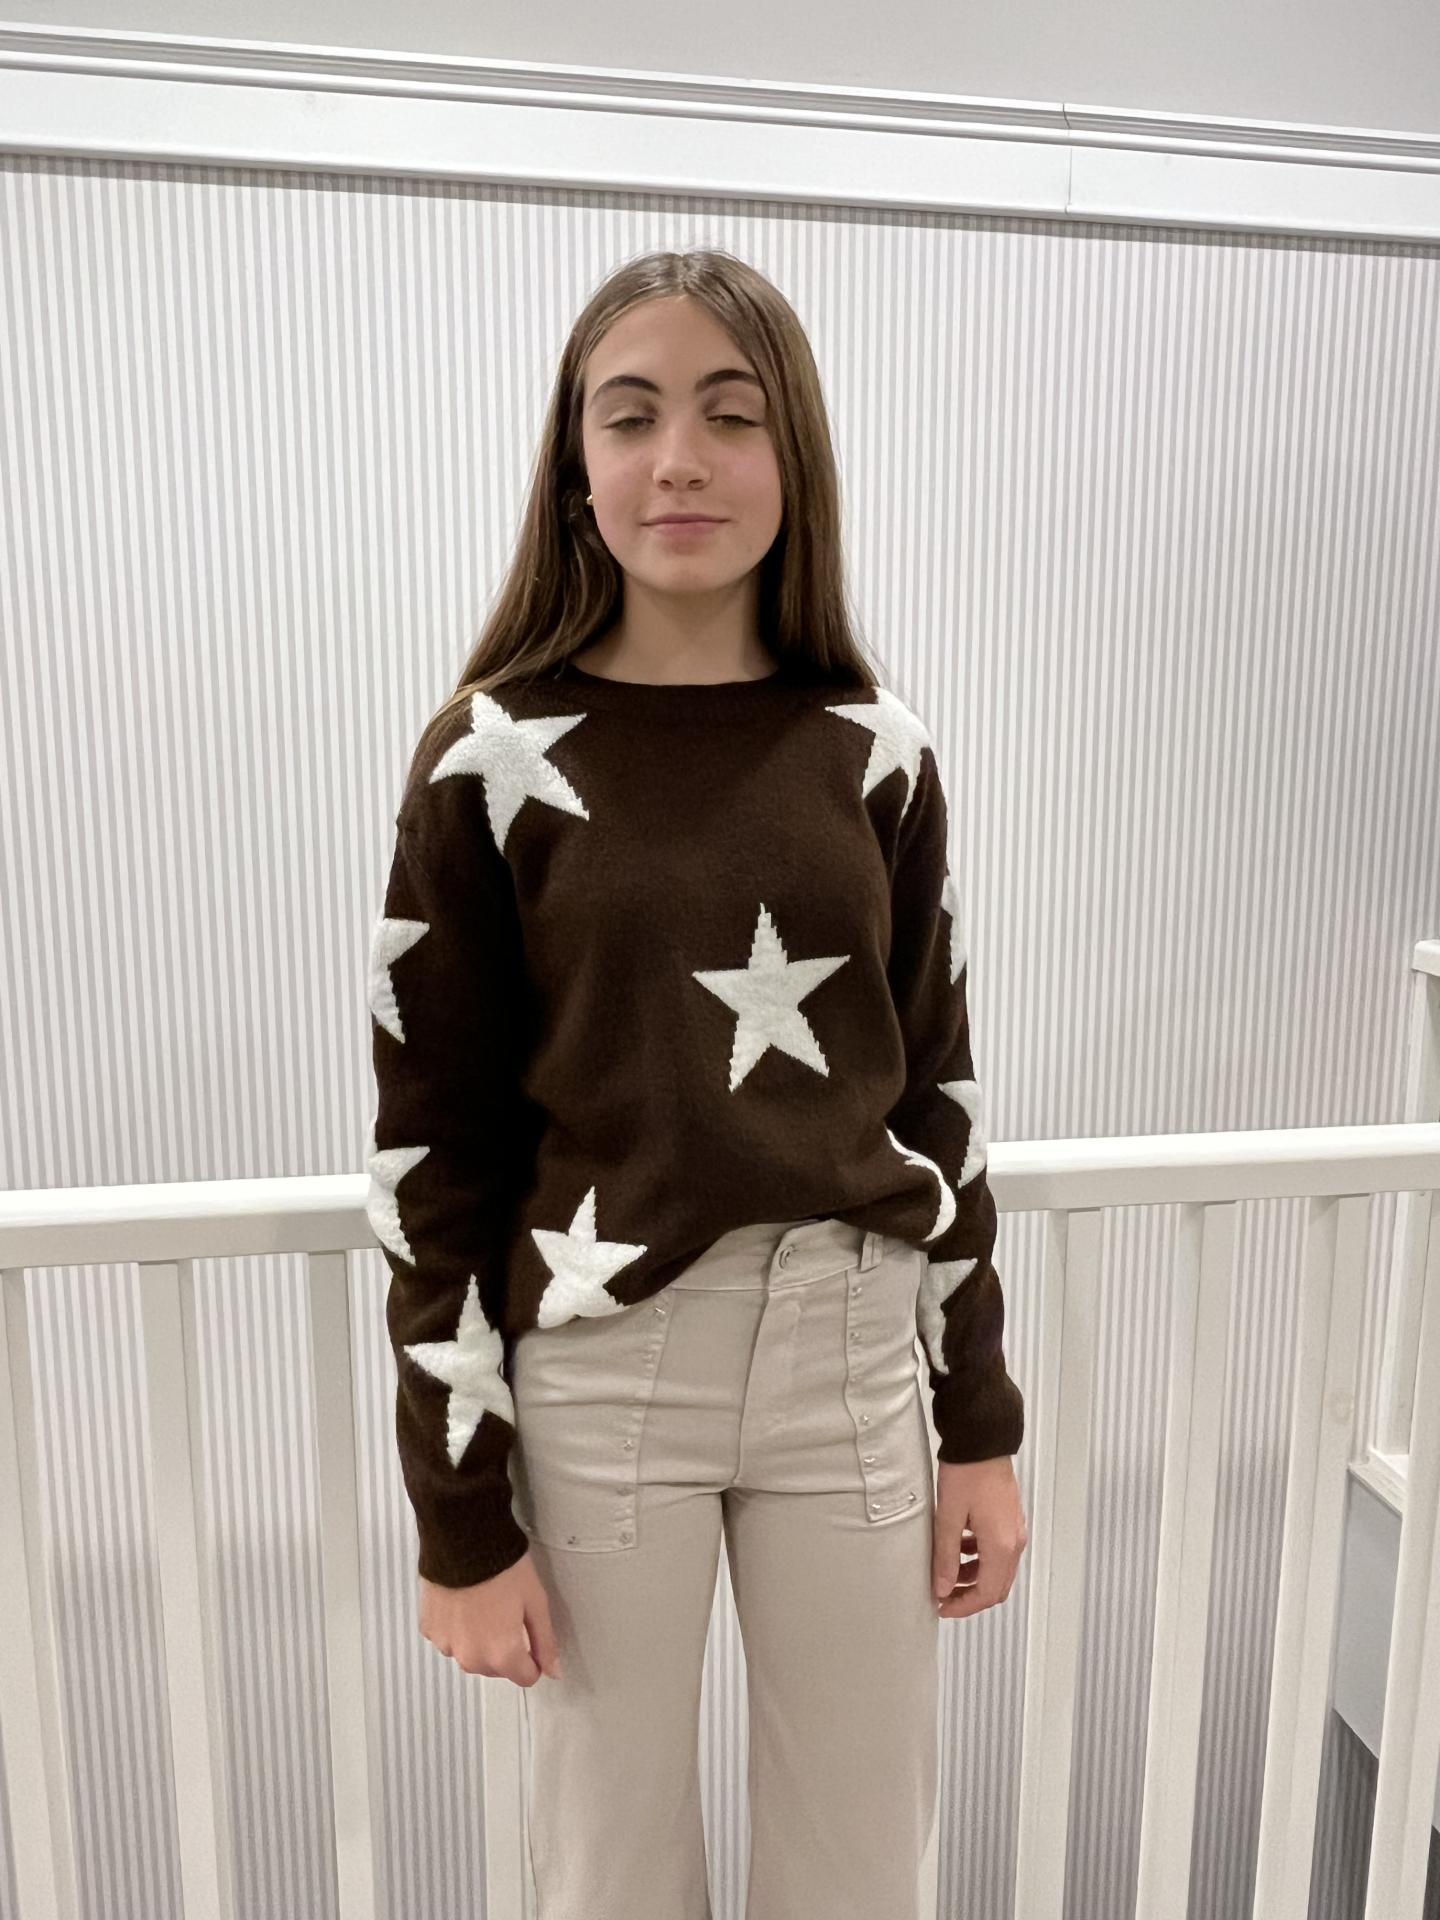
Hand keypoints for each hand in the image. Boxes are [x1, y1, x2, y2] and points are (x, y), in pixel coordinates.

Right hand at [418, 1550, 563, 1685]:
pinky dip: (457, 1630)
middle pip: (496, 1669)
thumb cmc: (505, 1569)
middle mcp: (471, 1659)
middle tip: (506, 1615)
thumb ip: (545, 1641)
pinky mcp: (429, 1630)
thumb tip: (553, 1672)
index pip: (525, 1677)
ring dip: (478, 1643)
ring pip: (470, 1656)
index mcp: (502, 1655)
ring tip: (483, 1608)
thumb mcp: (536, 1601)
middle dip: (505, 1651)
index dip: (533, 1658)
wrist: (463, 1541)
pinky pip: (448, 1640)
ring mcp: (446, 1645)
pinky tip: (462, 1604)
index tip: (530, 1635)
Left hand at [932, 1455, 1026, 1618]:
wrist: (982, 1440)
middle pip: (996, 1586)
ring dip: (973, 1577)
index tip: (942, 1607)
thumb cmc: (966, 1473)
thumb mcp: (948, 1517)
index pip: (986, 1593)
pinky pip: (998, 1551)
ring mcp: (1014, 1530)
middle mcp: (1014, 1542)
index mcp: (1001, 1546)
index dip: (963, 1607)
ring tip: (946, 1572)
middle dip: (969, 1596)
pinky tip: (959, 1547)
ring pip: (997, 1570)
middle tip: (943, 1596)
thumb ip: (946, 1556)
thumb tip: (943, 1588)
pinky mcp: (1010, 1519)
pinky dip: (980, 1558)